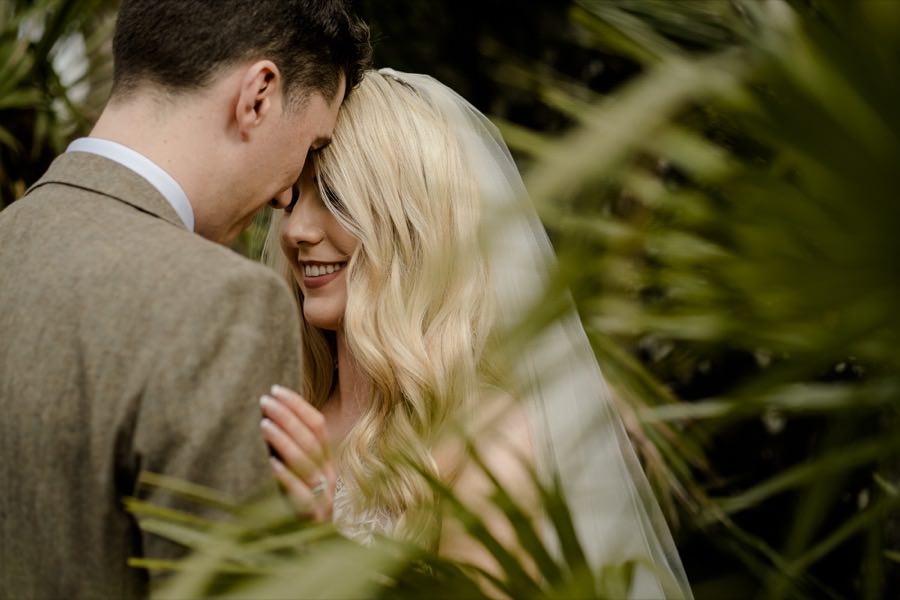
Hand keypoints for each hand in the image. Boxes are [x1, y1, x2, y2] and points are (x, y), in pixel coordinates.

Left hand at [260, 384, 334, 521]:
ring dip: (284, 441)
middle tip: (266, 401)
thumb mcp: (296, 469)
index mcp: (328, 459)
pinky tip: (272, 462)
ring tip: (264, 425)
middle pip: (310, 439)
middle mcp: (328, 473)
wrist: (315, 545)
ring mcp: (322, 494)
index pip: (318, 424)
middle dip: (287, 417)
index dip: (298, 405)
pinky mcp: (311, 515)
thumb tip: (268, 411)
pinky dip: (287, 476)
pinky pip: (301, 493)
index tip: (276, 390)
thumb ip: (285, 443)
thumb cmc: (301, 500)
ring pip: (306, 462)